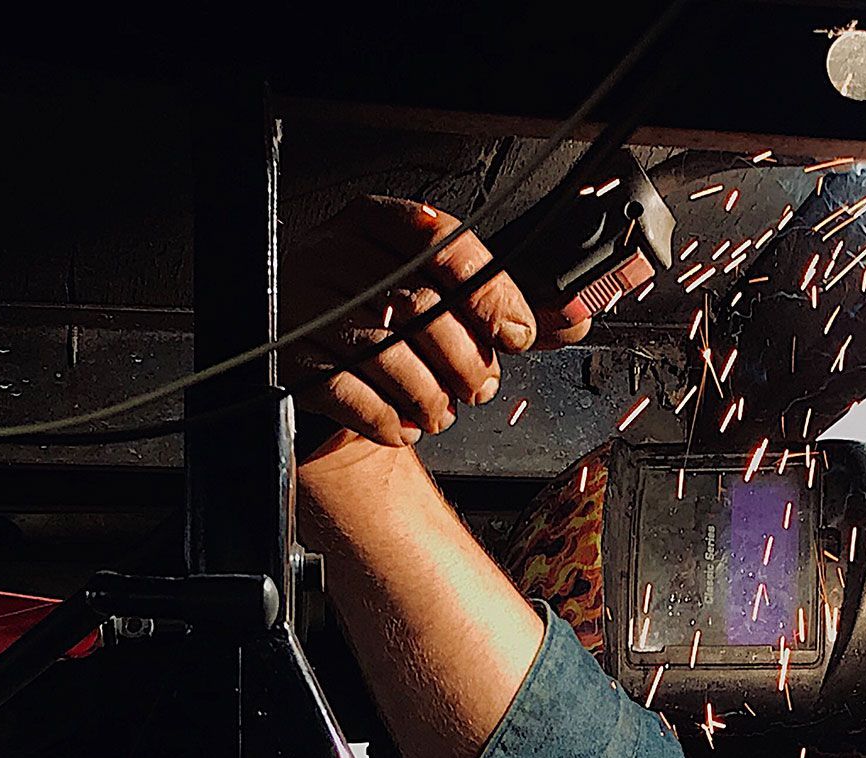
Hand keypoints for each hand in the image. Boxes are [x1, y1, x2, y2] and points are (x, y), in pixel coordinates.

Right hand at [282, 195, 589, 454]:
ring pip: (387, 352)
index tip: (518, 333)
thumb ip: (507, 307)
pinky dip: (387, 420)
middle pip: (419, 303)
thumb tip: (573, 318)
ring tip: (442, 411)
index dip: (489, 293)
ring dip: (430, 397)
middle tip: (481, 387)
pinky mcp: (291, 359)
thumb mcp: (448, 305)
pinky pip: (348, 394)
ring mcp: (305, 306)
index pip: (441, 240)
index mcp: (377, 223)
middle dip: (466, 358)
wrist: (326, 374)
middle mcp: (335, 254)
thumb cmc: (396, 331)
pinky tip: (404, 426)